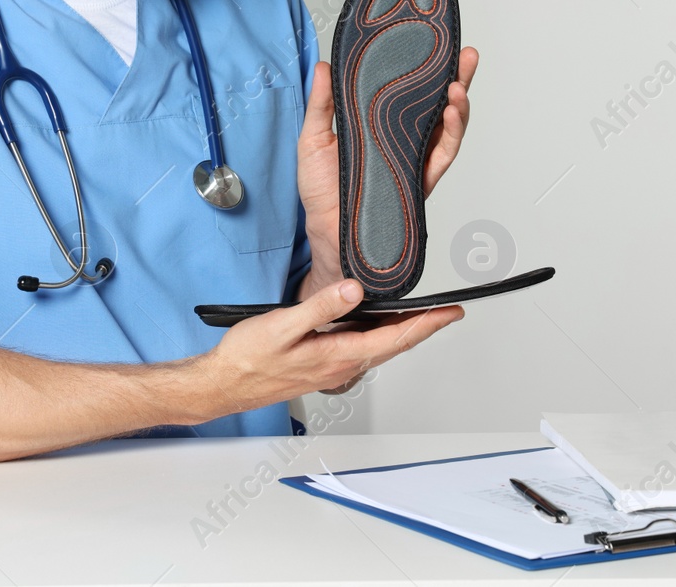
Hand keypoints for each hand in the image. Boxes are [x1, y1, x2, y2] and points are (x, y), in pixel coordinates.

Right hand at [201, 279, 463, 410]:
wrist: (224, 384)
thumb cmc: (248, 359)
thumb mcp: (283, 325)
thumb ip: (321, 307)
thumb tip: (355, 291)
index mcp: (338, 355)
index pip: (395, 339)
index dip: (427, 325)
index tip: (451, 314)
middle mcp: (341, 365)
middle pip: (393, 344)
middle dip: (422, 327)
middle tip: (446, 311)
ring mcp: (332, 367)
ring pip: (377, 347)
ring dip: (400, 330)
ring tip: (419, 312)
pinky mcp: (321, 364)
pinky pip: (359, 348)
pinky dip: (376, 334)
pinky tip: (373, 321)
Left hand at [296, 48, 479, 295]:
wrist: (327, 232)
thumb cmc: (321, 191)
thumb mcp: (314, 138)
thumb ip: (321, 104)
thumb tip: (323, 65)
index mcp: (381, 124)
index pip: (410, 91)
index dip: (426, 68)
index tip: (434, 42)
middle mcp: (404, 139)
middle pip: (438, 104)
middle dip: (457, 78)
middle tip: (466, 54)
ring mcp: (414, 159)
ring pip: (448, 127)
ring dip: (459, 103)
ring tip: (458, 82)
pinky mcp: (419, 179)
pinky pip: (442, 155)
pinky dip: (452, 133)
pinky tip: (451, 113)